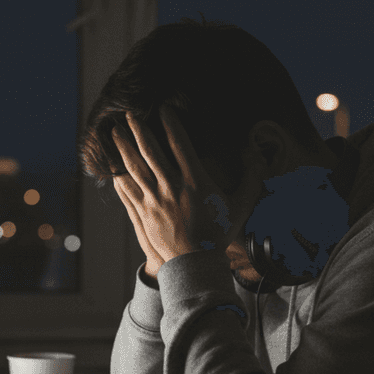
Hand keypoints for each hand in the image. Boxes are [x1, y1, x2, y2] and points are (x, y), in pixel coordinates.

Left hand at [112, 107, 263, 274]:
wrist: (195, 264)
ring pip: (135, 168)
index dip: (171, 124)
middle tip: (129, 113)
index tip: (164, 109)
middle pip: (151, 151)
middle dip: (139, 129)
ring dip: (123, 148)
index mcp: (195, 181)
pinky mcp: (143, 215)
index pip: (181, 144)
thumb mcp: (241, 206)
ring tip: (114, 133)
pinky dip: (120, 177)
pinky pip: (128, 191)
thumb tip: (260, 156)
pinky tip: (113, 167)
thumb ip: (252, 179)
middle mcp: (172, 187)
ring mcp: (154, 201)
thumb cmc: (219, 235)